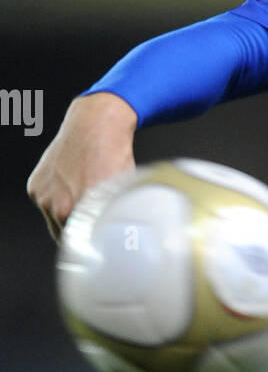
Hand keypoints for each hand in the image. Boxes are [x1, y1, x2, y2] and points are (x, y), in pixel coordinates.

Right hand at [26, 92, 138, 241]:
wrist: (96, 124)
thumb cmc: (115, 155)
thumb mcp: (125, 189)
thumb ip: (119, 215)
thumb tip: (128, 235)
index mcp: (85, 213)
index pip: (85, 247)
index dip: (94, 246)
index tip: (101, 245)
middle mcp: (60, 208)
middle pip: (68, 237)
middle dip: (81, 231)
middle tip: (95, 219)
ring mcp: (44, 197)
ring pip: (55, 222)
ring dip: (67, 217)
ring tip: (84, 198)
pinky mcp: (35, 187)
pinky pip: (46, 205)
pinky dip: (56, 201)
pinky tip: (72, 185)